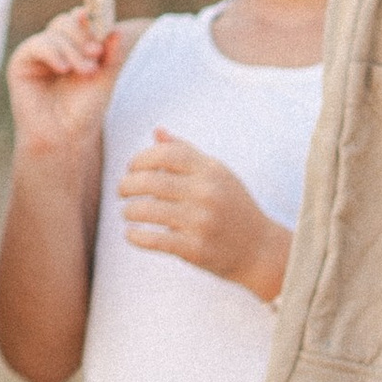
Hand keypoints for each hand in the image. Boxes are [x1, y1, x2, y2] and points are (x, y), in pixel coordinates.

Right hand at [3, 0, 131, 163]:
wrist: (64, 135)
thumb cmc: (85, 108)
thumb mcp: (104, 79)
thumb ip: (111, 55)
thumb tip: (118, 31)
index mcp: (76, 45)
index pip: (82, 21)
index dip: (91, 18)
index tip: (101, 24)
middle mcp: (57, 45)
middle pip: (67, 22)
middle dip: (83, 35)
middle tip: (96, 53)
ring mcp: (39, 52)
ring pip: (55, 32)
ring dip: (72, 49)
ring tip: (86, 71)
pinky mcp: (22, 61)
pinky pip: (37, 44)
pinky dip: (52, 52)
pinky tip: (63, 68)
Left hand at [118, 130, 290, 297]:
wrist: (259, 250)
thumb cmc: (233, 208)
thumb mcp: (217, 175)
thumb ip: (186, 153)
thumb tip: (157, 132)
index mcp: (211, 171)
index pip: (166, 154)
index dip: (141, 159)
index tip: (132, 168)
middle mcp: (207, 194)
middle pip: (151, 182)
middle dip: (127, 185)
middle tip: (122, 191)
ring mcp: (201, 222)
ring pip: (148, 211)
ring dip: (129, 211)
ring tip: (128, 212)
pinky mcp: (195, 249)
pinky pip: (154, 240)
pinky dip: (135, 237)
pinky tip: (131, 234)